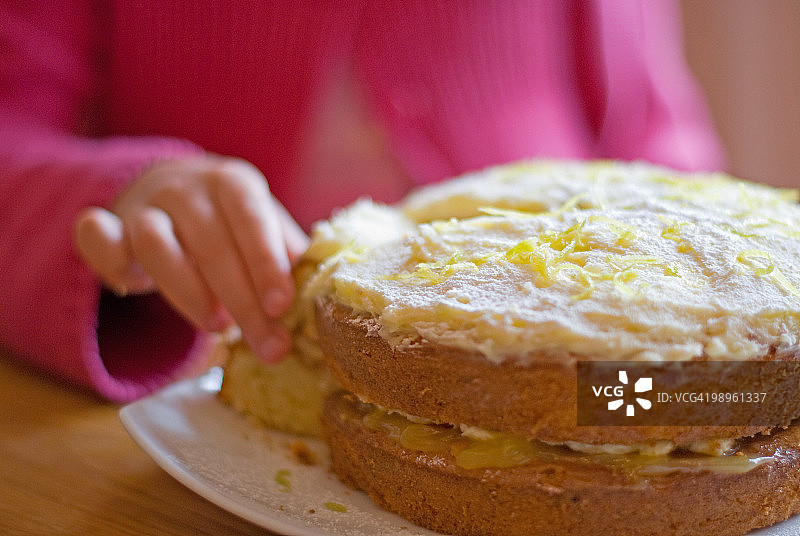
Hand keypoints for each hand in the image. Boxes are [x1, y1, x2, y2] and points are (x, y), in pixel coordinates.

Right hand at [73, 155, 308, 361]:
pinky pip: (96, 236)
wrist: (170, 192)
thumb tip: (315, 286)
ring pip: (156, 243)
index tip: (282, 305)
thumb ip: (285, 252)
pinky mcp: (106, 226)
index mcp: (234, 183)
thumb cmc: (229, 222)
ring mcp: (143, 205)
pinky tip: (128, 288)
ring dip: (187, 290)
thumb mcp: (262, 228)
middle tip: (270, 348)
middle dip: (244, 303)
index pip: (252, 218)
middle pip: (212, 245)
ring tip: (218, 326)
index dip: (266, 262)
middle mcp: (187, 187)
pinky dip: (109, 259)